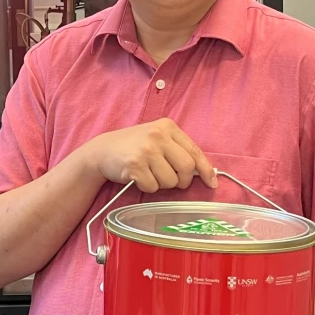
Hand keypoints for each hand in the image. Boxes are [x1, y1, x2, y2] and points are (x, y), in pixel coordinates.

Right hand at [85, 118, 216, 192]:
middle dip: (182, 180)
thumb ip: (178, 149)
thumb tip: (204, 172)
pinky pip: (152, 187)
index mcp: (167, 127)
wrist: (102, 150)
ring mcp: (146, 150)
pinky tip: (138, 177)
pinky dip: (147, 187)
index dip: (205, 170)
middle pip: (187, 168)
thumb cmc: (134, 147)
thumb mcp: (157, 138)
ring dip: (162, 184)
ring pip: (170, 181)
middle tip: (171, 180)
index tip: (211, 183)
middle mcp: (158, 136)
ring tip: (149, 174)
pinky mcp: (134, 165)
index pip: (194, 151)